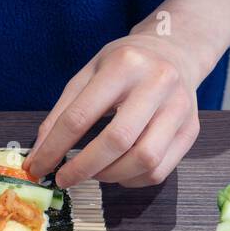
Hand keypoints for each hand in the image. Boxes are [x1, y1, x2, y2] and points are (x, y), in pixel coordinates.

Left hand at [24, 34, 203, 187]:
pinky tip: (117, 171)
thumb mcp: (88, 75)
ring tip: (93, 172)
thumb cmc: (124, 65)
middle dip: (83, 168)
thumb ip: (62, 113)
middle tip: (64, 179)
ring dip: (110, 176)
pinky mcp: (191, 129)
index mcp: (124, 64)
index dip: (55, 148)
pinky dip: (131, 180)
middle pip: (117, 140)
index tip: (38, 168)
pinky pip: (159, 170)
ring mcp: (180, 107)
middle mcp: (157, 83)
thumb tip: (39, 156)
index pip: (81, 116)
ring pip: (144, 160)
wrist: (175, 51)